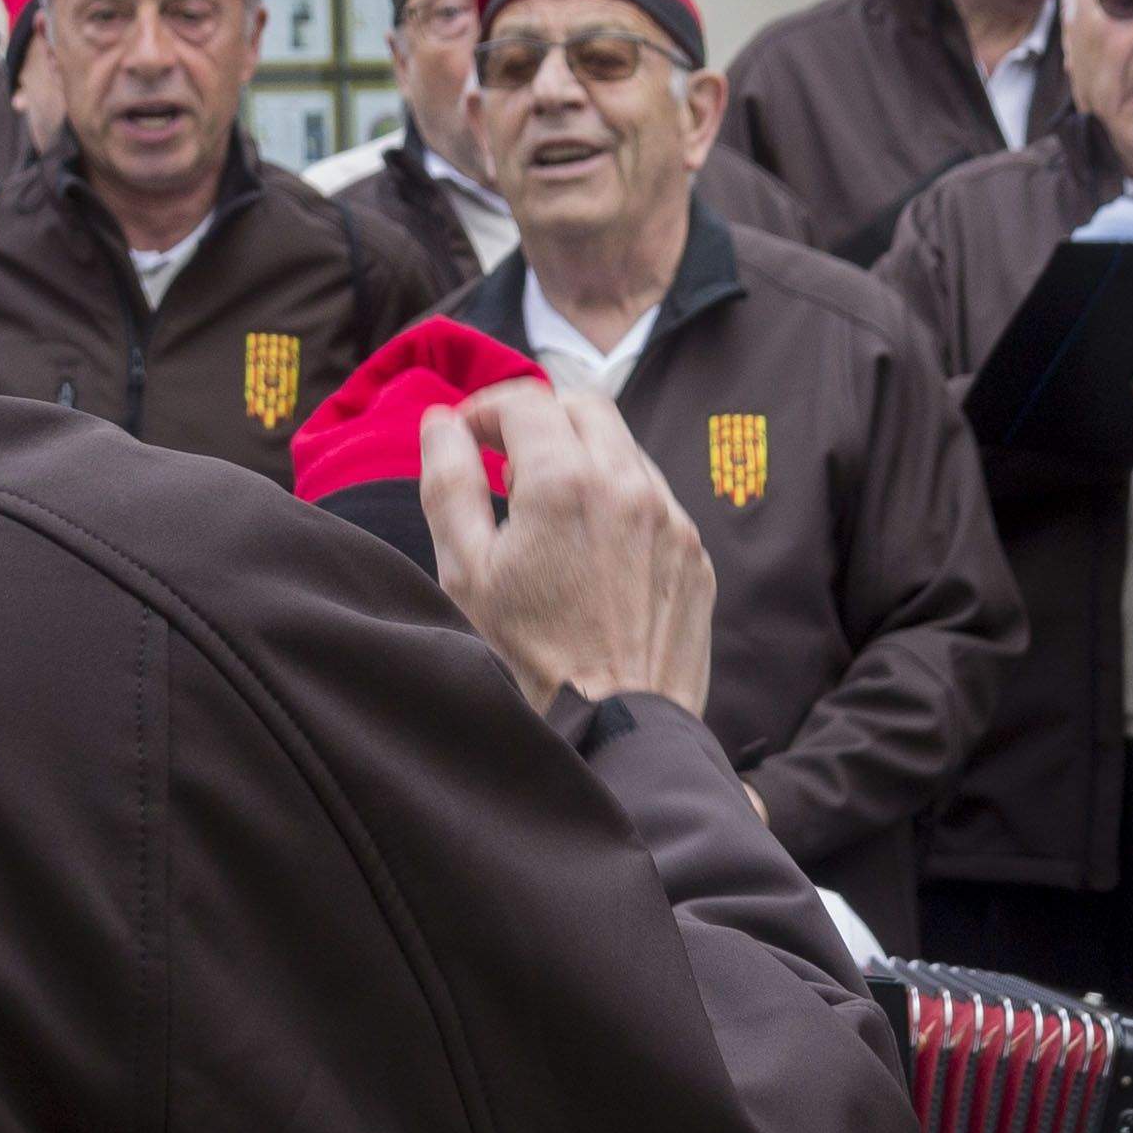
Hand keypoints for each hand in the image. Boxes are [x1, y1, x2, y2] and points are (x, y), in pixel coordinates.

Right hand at [422, 376, 716, 716]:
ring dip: (582, 457)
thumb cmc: (530, 659)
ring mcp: (669, 519)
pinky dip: (618, 500)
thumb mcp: (466, 572)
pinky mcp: (692, 554)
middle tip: (504, 457)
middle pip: (584, 407)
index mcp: (564, 482)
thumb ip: (448, 483)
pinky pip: (655, 501)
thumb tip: (440, 424)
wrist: (616, 730)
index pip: (524, 401)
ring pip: (625, 450)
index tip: (465, 434)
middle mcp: (627, 486)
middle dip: (539, 418)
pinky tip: (591, 548)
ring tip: (546, 509)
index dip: (485, 408)